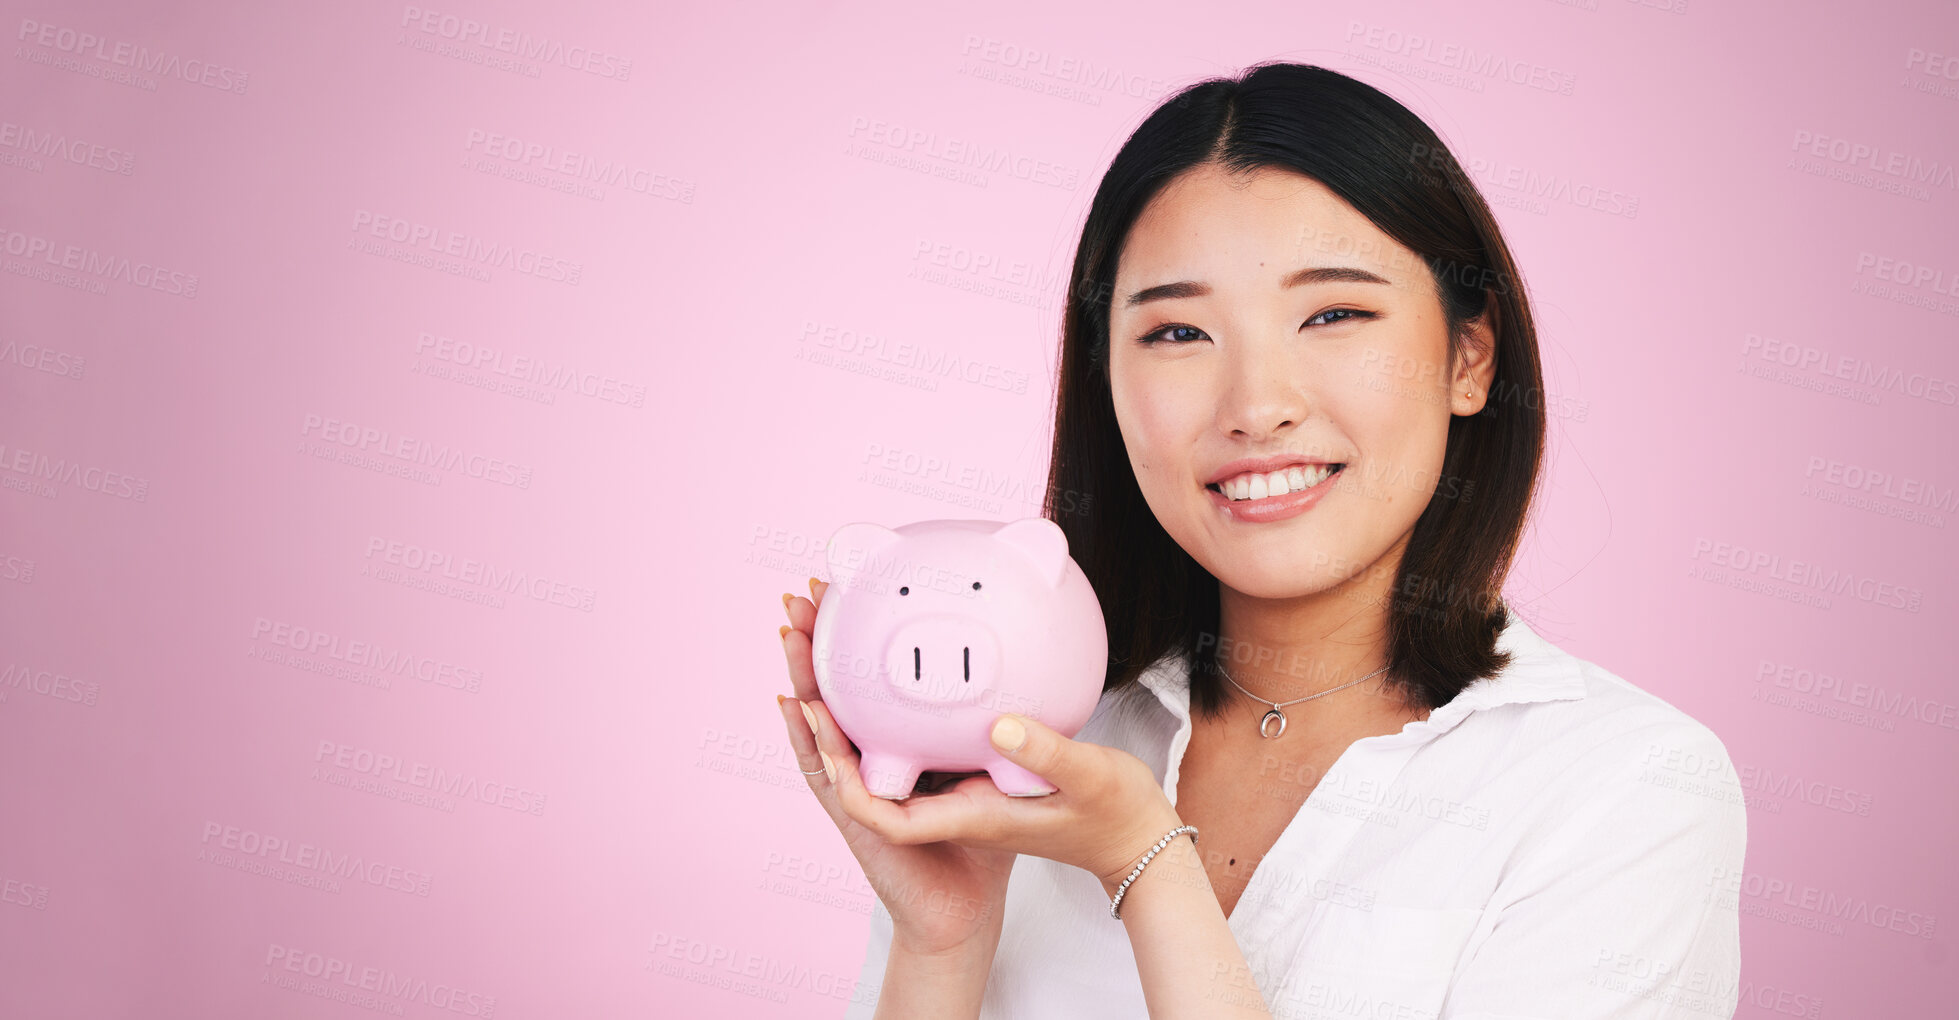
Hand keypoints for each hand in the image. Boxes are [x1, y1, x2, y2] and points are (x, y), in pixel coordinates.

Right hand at [778, 578, 1016, 958]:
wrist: (969, 910)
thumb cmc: (982, 842)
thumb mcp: (997, 767)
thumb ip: (1005, 723)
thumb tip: (1027, 666)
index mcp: (895, 749)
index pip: (867, 686)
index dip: (851, 643)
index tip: (843, 589)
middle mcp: (866, 763)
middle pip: (831, 695)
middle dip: (812, 646)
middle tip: (801, 596)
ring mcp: (855, 791)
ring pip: (818, 729)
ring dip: (803, 680)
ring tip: (789, 637)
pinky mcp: (858, 822)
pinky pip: (832, 777)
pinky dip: (812, 742)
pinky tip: (800, 709)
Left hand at [780, 579, 1182, 891]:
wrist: (1133, 841)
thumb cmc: (1112, 817)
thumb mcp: (1086, 780)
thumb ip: (1043, 753)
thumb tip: (998, 725)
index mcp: (962, 814)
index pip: (874, 802)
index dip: (831, 760)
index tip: (803, 705)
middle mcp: (947, 801)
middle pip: (863, 756)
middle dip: (824, 693)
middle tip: (798, 620)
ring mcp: (956, 784)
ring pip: (885, 737)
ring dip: (852, 683)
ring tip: (829, 618)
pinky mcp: (972, 767)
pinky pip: (919, 728)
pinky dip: (897, 691)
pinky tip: (897, 647)